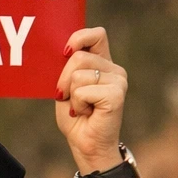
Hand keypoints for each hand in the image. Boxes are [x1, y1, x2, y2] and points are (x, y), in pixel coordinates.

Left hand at [56, 27, 128, 172]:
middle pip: (78, 57)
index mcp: (103, 63)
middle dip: (63, 79)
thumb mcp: (65, 87)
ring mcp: (118, 80)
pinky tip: (85, 113)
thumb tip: (60, 51)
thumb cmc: (74, 116)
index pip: (96, 34)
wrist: (85, 143)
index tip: (65, 53)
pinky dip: (76, 105)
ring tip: (80, 107)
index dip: (78, 37)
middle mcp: (114, 69)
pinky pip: (82, 91)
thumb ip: (66, 68)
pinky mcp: (116, 94)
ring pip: (77, 75)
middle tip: (68, 97)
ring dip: (70, 95)